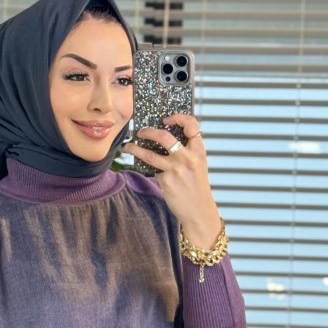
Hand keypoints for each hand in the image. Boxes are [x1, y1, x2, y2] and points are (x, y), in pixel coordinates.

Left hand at [123, 112, 222, 246]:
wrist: (198, 210)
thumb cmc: (196, 185)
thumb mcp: (198, 164)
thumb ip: (187, 150)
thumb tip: (164, 136)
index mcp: (198, 150)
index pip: (191, 124)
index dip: (178, 117)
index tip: (166, 119)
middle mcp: (188, 157)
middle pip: (163, 136)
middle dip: (148, 131)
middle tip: (140, 132)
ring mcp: (176, 169)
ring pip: (149, 154)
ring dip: (134, 148)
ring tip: (128, 147)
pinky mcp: (166, 181)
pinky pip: (152, 170)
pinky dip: (146, 168)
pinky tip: (141, 167)